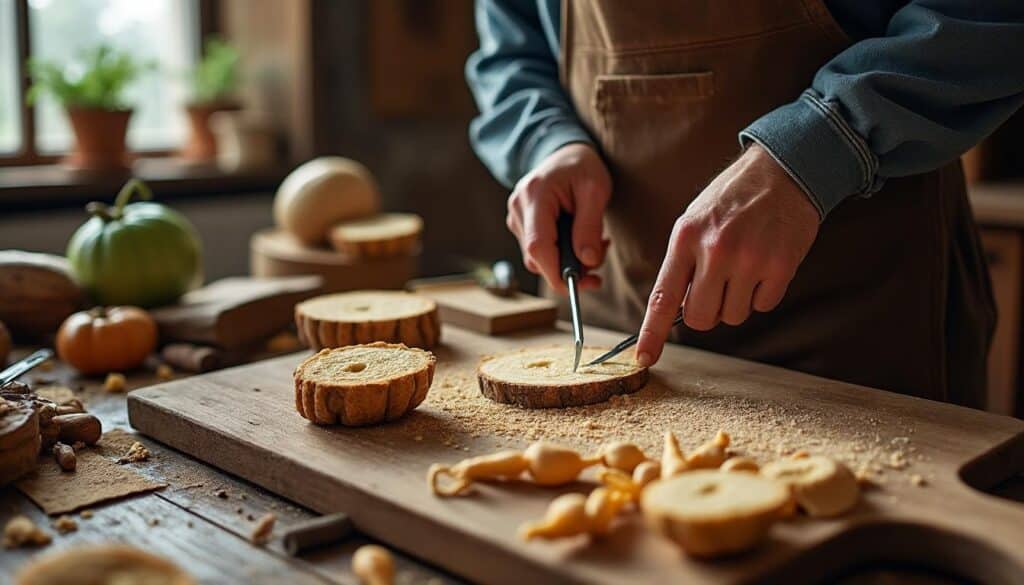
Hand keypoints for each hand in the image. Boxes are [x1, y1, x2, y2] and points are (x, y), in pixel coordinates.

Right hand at [506, 143, 610, 291]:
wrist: (565, 154)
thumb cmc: (582, 167)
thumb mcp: (595, 190)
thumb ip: (590, 227)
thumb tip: (587, 262)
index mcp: (534, 195)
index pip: (538, 245)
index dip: (556, 272)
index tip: (579, 285)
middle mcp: (518, 208)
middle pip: (537, 257)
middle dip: (569, 267)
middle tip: (600, 256)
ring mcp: (516, 218)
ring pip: (539, 258)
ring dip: (568, 260)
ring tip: (594, 242)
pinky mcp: (521, 226)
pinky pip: (539, 251)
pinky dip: (561, 253)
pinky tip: (578, 239)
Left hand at [635, 144, 820, 365]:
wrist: (783, 170)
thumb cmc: (732, 199)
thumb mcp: (694, 220)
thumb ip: (683, 263)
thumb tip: (677, 310)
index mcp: (686, 238)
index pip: (663, 297)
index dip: (652, 333)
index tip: (644, 358)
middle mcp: (715, 250)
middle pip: (702, 318)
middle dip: (707, 312)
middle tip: (717, 287)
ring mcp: (750, 259)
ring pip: (733, 316)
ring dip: (736, 301)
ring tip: (744, 266)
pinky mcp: (781, 266)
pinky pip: (763, 306)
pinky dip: (762, 293)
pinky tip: (765, 263)